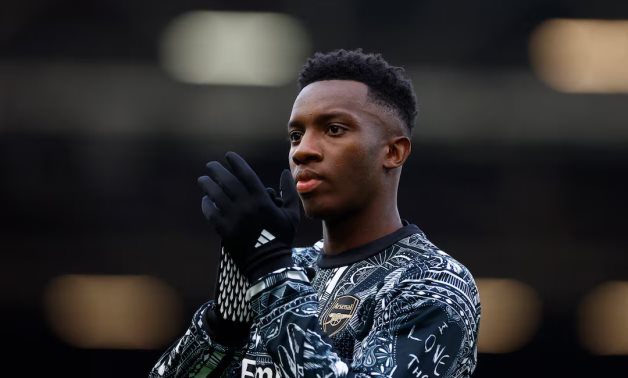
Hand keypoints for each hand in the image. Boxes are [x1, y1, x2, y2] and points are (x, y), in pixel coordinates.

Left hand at [198, 152, 299, 281]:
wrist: (268, 263)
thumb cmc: (282, 237)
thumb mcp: (292, 214)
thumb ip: (289, 191)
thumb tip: (285, 172)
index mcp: (262, 200)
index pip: (245, 174)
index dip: (236, 162)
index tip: (228, 155)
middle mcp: (246, 206)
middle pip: (227, 181)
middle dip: (217, 170)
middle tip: (210, 165)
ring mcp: (233, 218)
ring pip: (215, 195)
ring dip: (207, 185)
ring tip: (203, 179)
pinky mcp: (224, 230)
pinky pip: (210, 212)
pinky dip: (206, 204)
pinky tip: (205, 200)